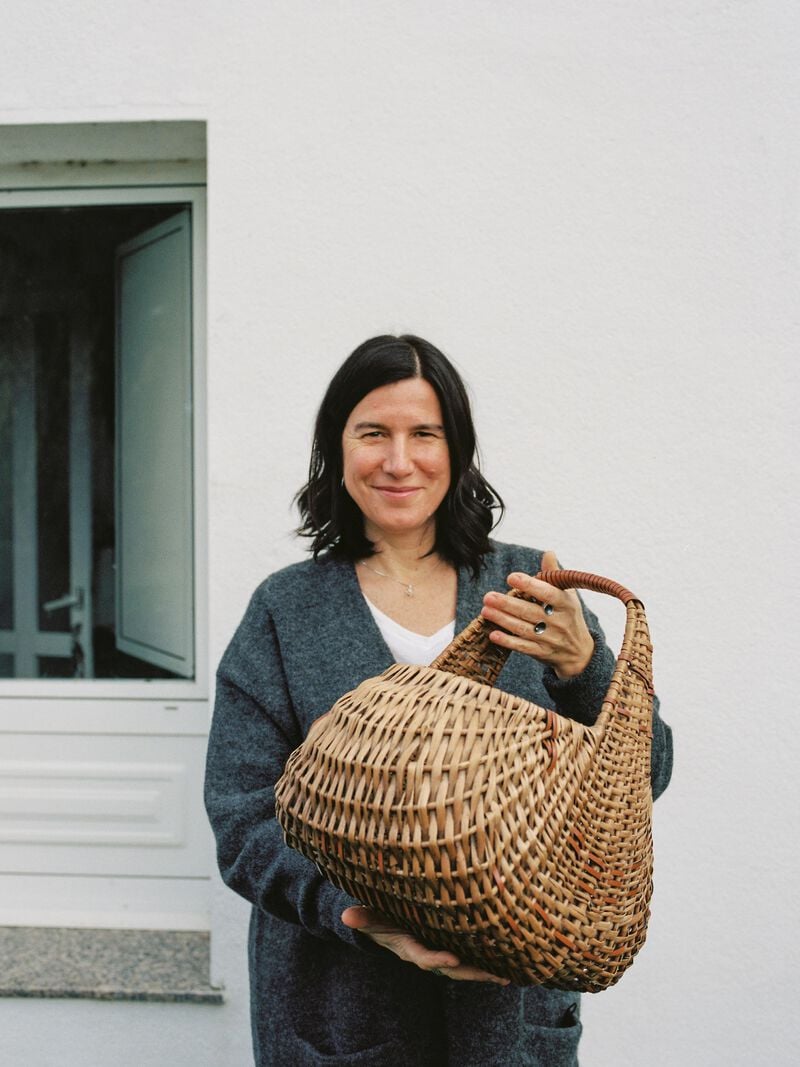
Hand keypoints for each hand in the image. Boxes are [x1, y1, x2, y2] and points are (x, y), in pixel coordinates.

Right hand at [341, 906, 509, 984]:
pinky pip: (466, 959)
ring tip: (506, 977)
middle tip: (496, 976)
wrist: (383, 927)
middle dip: (473, 973)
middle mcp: (425, 954)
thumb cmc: (377, 917)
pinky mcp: (446, 946)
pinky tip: (503, 965)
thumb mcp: (368, 917)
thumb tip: (346, 916)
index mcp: (408, 947)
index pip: (424, 956)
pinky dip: (483, 963)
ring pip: (462, 967)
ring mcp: (437, 952)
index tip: (454, 958)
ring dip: (483, 973)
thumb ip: (361, 917)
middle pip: (451, 968)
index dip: (437, 959)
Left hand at [480, 550, 593, 678]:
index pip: (548, 594)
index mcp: (566, 604)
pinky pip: (523, 647)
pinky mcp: (541, 653)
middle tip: (488, 597)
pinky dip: (508, 641)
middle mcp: (559, 622)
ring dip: (503, 620)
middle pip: (530, 612)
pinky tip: (493, 635)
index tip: (511, 577)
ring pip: (523, 629)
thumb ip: (554, 574)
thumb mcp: (568, 595)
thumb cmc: (569, 616)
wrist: (579, 652)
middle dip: (507, 604)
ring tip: (485, 611)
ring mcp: (550, 639)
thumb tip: (548, 552)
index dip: (530, 585)